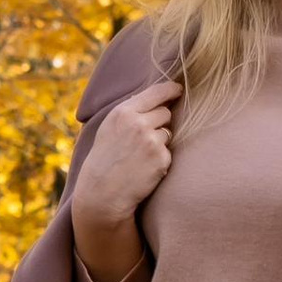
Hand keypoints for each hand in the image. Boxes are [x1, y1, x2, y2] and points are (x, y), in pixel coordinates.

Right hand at [70, 76, 181, 281]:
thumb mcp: (109, 128)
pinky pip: (168, 152)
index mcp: (122, 112)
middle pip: (165, 113)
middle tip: (142, 140)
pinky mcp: (161, 158)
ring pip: (167, 133)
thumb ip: (131, 112)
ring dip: (159, 142)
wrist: (102, 193)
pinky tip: (143, 168)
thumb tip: (158, 100)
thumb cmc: (105, 159)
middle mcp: (138, 123)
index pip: (155, 92)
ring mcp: (151, 141)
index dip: (170, 90)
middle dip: (159, 123)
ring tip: (138, 157)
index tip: (179, 89)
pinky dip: (159, 160)